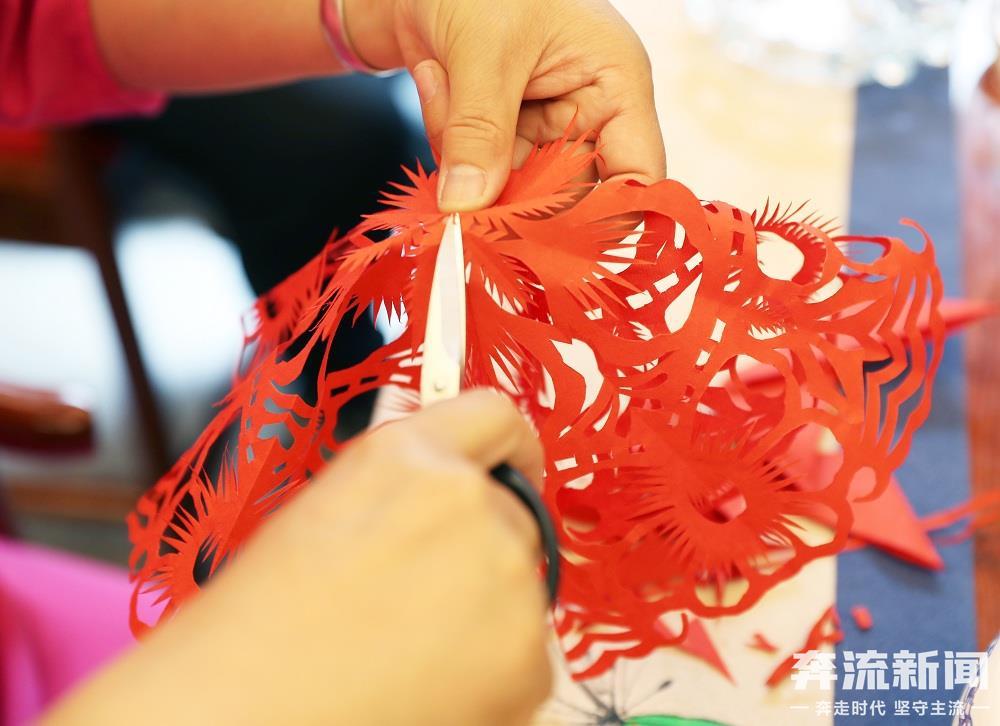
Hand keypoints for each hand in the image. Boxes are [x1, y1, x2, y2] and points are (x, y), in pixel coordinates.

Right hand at [46, 391, 550, 725]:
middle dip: (483, 545)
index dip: (509, 447)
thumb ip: (400, 490)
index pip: (494, 416)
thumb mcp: (322, 517)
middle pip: (512, 511)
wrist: (238, 716)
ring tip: (409, 649)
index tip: (513, 468)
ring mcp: (506, 577)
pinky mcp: (528, 655)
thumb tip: (446, 493)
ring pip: (521, 583)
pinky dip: (493, 670)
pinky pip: (526, 651)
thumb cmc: (253, 629)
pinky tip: (426, 685)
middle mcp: (467, 502)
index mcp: (404, 457)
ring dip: (485, 608)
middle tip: (426, 593)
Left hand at [347, 0, 664, 210]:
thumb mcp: (483, 51)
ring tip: (440, 77)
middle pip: (568, 196)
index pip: (637, 175)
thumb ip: (480, 133)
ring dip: (464, 151)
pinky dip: (444, 136)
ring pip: (510, 187)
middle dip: (512, 190)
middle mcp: (584, 112)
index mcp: (614, 83)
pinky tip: (432, 75)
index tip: (554, 244)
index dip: (608, 219)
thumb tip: (468, 208)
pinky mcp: (498, 134)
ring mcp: (539, 126)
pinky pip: (474, 170)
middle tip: (465, 181)